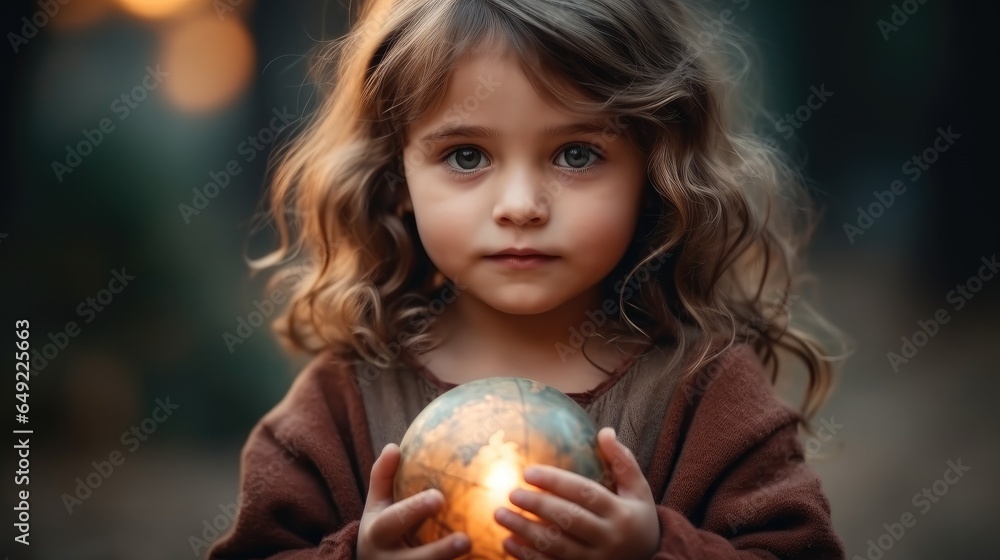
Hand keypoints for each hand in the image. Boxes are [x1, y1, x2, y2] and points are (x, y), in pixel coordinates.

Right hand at [357, 443, 471, 559]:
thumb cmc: (381, 529)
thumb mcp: (375, 505)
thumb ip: (382, 476)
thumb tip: (394, 446)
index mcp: (378, 534)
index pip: (393, 521)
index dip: (415, 510)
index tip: (439, 497)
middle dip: (439, 552)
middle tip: (466, 539)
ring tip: (475, 553)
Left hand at [493, 427, 659, 559]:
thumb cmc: (638, 519)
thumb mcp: (638, 491)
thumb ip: (623, 461)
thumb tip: (605, 431)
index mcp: (621, 513)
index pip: (585, 493)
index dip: (556, 481)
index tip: (528, 472)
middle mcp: (609, 539)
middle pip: (568, 519)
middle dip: (537, 506)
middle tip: (511, 494)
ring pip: (556, 546)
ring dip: (525, 531)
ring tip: (500, 515)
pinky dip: (528, 556)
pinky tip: (507, 542)